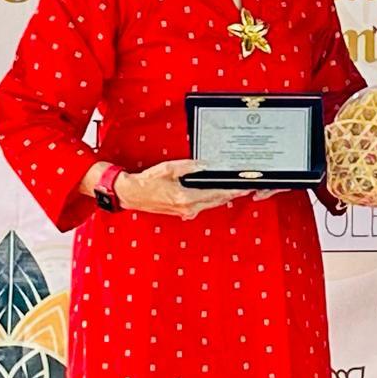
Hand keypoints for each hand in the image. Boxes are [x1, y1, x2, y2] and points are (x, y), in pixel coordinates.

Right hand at [117, 160, 248, 218]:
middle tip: (244, 188)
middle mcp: (187, 207)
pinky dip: (211, 200)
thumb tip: (205, 165)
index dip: (231, 190)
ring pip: (210, 205)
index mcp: (185, 197)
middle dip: (231, 194)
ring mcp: (185, 212)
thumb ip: (189, 166)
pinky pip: (202, 206)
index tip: (242, 187)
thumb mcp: (169, 168)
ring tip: (234, 190)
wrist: (133, 194)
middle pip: (216, 201)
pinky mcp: (182, 212)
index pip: (215, 194)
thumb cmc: (148, 180)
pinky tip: (216, 194)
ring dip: (222, 198)